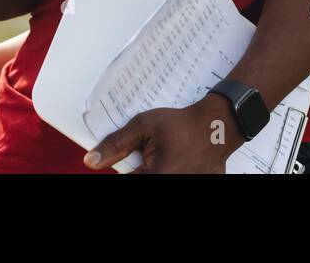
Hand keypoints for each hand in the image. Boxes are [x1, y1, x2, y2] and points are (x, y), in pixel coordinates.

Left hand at [84, 97, 233, 173]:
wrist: (219, 125)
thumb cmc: (182, 124)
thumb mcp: (143, 126)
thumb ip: (116, 145)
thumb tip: (91, 161)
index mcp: (156, 176)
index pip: (127, 181)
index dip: (123, 170)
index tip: (130, 162)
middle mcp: (172, 184)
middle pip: (144, 181)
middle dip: (141, 169)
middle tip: (148, 156)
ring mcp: (189, 185)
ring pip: (158, 180)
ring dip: (155, 170)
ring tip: (166, 157)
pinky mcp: (199, 185)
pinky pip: (177, 178)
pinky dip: (173, 170)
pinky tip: (176, 161)